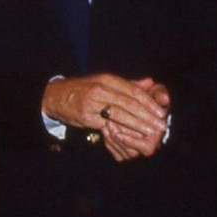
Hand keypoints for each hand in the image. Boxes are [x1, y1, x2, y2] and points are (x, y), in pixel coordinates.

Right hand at [42, 72, 167, 162]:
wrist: (55, 96)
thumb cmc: (83, 89)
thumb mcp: (104, 82)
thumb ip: (128, 84)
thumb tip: (150, 82)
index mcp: (107, 79)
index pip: (132, 91)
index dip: (148, 102)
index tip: (161, 112)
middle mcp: (100, 89)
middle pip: (129, 103)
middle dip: (147, 116)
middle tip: (161, 125)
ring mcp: (92, 103)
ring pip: (120, 115)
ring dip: (138, 125)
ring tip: (151, 132)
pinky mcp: (86, 117)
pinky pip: (107, 125)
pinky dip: (121, 131)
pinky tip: (132, 136)